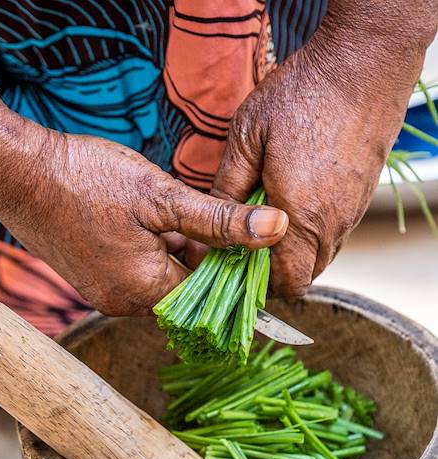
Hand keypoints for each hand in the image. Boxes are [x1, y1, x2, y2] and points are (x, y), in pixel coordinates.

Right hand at [0, 127, 287, 315]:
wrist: (18, 173)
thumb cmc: (88, 181)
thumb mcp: (163, 196)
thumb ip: (221, 220)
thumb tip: (276, 229)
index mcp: (145, 291)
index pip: (207, 294)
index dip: (227, 266)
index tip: (240, 240)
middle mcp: (123, 303)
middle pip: (183, 289)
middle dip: (198, 256)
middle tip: (198, 215)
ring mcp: (103, 294)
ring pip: (159, 279)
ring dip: (172, 251)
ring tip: (162, 212)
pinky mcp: (90, 279)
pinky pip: (134, 274)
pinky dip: (148, 252)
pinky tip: (140, 221)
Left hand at [212, 2, 434, 295]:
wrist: (363, 63)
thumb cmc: (301, 96)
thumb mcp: (247, 137)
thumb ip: (228, 188)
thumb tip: (209, 227)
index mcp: (301, 218)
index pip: (286, 282)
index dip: (259, 282)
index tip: (237, 261)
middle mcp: (332, 224)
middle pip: (305, 275)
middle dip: (275, 270)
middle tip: (248, 241)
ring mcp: (352, 212)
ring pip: (322, 256)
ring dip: (294, 251)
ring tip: (269, 219)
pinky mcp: (362, 196)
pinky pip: (335, 233)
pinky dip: (313, 232)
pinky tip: (295, 201)